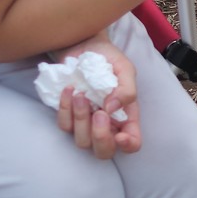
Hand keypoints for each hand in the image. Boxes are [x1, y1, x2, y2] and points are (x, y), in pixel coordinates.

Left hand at [52, 36, 141, 158]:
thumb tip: (112, 110)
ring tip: (80, 94)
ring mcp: (85, 124)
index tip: (120, 135)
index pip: (132, 143)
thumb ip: (127, 89)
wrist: (83, 45)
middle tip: (99, 114)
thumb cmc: (108, 57)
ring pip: (82, 142)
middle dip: (100, 137)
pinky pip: (64, 126)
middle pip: (104, 152)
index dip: (128, 145)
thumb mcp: (125, 68)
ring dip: (81, 119)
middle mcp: (107, 125)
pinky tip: (69, 90)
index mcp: (126, 116)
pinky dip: (65, 109)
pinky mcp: (67, 117)